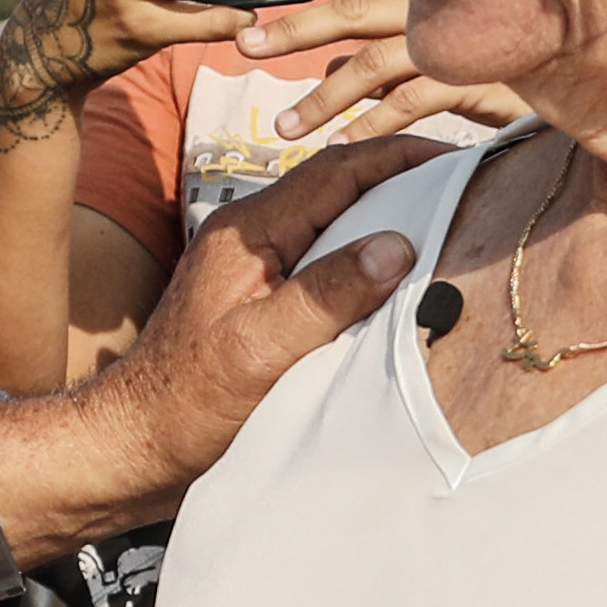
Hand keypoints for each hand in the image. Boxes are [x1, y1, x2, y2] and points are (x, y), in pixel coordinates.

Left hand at [43, 133, 435, 515]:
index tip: (466, 159)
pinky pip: (323, 264)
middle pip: (339, 189)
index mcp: (249, 233)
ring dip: (387, 221)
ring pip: (333, 225)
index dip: (402, 158)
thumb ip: (324, 295)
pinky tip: (400, 284)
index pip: (337, 171)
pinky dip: (365, 263)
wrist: (133, 448)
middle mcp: (252, 240)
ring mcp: (254, 271)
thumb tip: (396, 244)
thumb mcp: (258, 349)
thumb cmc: (186, 403)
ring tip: (452, 227)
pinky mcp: (259, 303)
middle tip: (473, 188)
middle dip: (403, 180)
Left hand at [237, 0, 528, 143]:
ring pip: (368, 66)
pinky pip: (410, 101)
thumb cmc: (512, 45)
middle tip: (245, 44)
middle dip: (292, 28)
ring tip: (284, 127)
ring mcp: (449, 35)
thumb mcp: (448, 34)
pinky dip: (374, 125)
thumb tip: (331, 67)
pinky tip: (344, 145)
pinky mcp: (468, 73)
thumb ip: (386, 47)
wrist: (581, 69)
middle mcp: (435, 0)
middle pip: (349, 12)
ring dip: (321, 100)